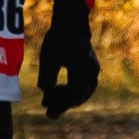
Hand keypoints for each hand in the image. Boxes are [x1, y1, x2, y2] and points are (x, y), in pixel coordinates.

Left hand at [38, 0, 99, 116]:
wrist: (71, 26)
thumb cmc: (57, 39)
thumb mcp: (48, 55)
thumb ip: (47, 73)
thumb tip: (44, 91)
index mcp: (80, 65)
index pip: (73, 92)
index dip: (60, 103)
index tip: (47, 108)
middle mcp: (91, 69)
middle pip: (79, 95)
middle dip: (63, 104)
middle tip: (48, 112)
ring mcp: (94, 71)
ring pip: (83, 93)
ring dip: (67, 100)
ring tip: (50, 102)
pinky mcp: (93, 71)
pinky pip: (85, 88)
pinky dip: (73, 94)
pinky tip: (60, 93)